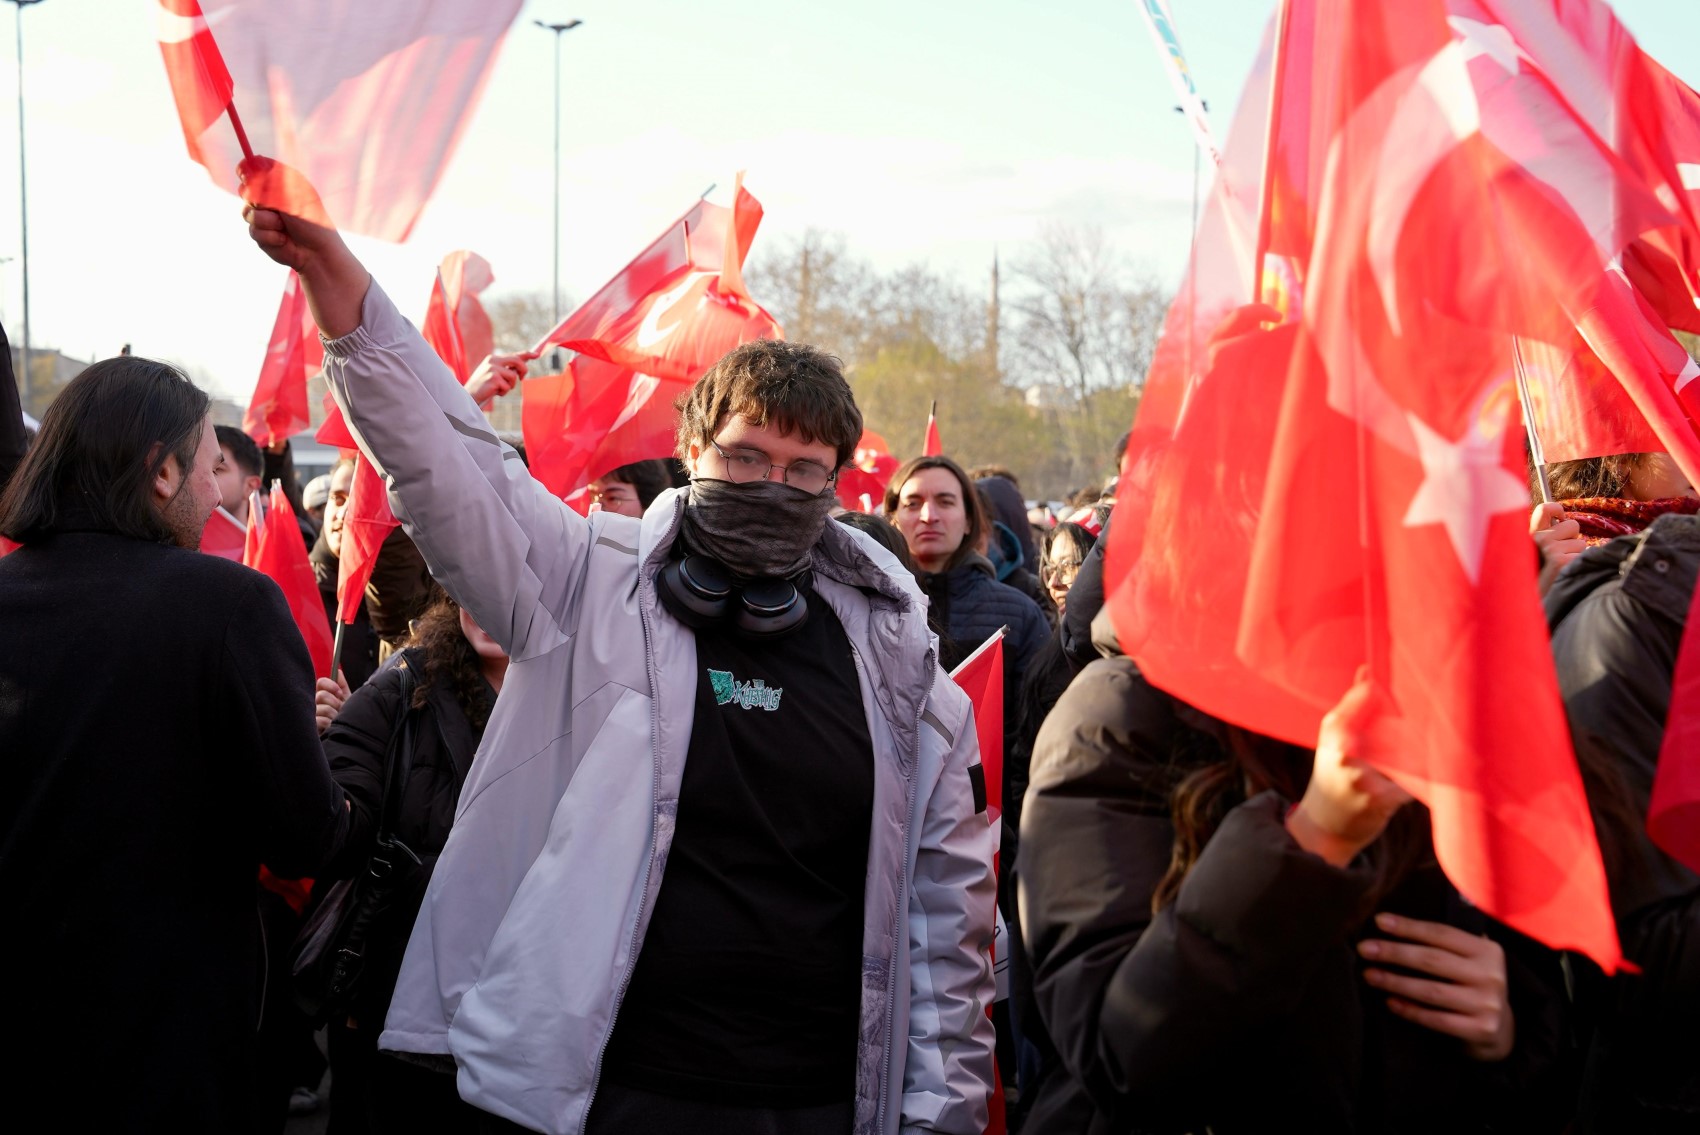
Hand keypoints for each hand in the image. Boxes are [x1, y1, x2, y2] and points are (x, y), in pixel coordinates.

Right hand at [238, 157, 368, 337]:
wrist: (318, 255)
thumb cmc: (311, 222)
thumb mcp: (291, 197)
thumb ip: (269, 181)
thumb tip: (250, 160)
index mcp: (282, 183)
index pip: (255, 169)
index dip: (247, 172)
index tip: (245, 175)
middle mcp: (272, 198)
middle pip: (245, 191)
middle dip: (257, 202)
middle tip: (276, 211)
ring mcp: (265, 216)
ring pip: (246, 213)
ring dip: (266, 223)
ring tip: (284, 230)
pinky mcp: (262, 235)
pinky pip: (253, 232)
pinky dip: (269, 238)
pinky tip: (283, 242)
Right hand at [315, 673, 350, 734]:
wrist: (347, 737)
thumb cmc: (345, 718)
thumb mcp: (347, 701)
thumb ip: (342, 686)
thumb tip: (337, 671)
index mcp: (321, 695)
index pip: (321, 682)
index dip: (331, 685)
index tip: (339, 693)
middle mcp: (313, 703)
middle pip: (322, 695)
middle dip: (335, 703)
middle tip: (339, 710)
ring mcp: (309, 715)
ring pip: (322, 708)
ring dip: (334, 715)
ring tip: (336, 721)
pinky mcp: (308, 727)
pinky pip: (319, 720)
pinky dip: (329, 724)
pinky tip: (330, 727)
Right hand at [464, 351, 534, 407]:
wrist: (469, 396)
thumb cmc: (484, 387)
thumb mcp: (495, 375)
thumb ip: (506, 370)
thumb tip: (520, 369)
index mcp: (493, 358)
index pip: (514, 354)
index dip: (527, 354)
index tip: (537, 354)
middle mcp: (493, 360)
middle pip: (517, 361)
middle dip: (523, 370)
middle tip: (522, 378)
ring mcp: (492, 369)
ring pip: (513, 377)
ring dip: (509, 386)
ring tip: (498, 389)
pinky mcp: (493, 378)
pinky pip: (507, 387)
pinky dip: (503, 392)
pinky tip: (493, 393)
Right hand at [1286, 668, 1413, 866]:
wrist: (1323, 826)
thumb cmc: (1332, 774)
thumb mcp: (1332, 738)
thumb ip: (1351, 705)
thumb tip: (1366, 670)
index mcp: (1334, 730)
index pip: (1371, 697)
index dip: (1393, 694)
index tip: (1410, 692)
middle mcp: (1345, 751)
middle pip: (1394, 722)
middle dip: (1415, 723)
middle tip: (1433, 719)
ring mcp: (1362, 777)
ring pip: (1408, 752)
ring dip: (1423, 750)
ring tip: (1432, 748)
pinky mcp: (1382, 800)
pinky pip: (1413, 782)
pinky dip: (1424, 779)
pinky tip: (1428, 775)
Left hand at [1359, 912, 1514, 1060]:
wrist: (1500, 1031)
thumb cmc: (1472, 986)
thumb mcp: (1470, 960)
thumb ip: (1447, 943)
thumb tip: (1393, 924)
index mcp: (1487, 950)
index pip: (1442, 933)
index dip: (1409, 927)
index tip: (1378, 921)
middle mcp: (1491, 975)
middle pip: (1433, 960)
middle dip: (1395, 952)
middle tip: (1364, 949)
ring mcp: (1488, 1004)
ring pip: (1432, 990)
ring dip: (1396, 982)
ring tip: (1369, 975)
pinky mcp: (1481, 1030)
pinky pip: (1437, 1019)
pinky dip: (1410, 1010)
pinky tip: (1390, 1002)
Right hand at [1530, 503, 1583, 594]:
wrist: (1527, 602)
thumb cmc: (1535, 577)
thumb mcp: (1534, 553)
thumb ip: (1547, 536)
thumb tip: (1564, 520)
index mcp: (1531, 535)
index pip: (1545, 508)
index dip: (1557, 510)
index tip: (1560, 519)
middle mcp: (1540, 539)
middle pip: (1573, 525)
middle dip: (1573, 539)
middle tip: (1561, 555)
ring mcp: (1552, 550)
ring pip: (1581, 543)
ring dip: (1576, 555)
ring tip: (1562, 568)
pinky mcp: (1563, 562)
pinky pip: (1584, 556)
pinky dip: (1579, 566)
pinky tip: (1565, 575)